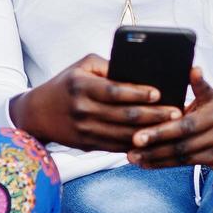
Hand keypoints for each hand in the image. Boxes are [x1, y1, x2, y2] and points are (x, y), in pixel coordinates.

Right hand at [10, 54, 180, 151]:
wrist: (37, 113)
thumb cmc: (66, 84)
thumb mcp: (82, 67)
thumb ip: (108, 67)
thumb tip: (138, 71)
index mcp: (81, 86)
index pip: (115, 91)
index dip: (138, 94)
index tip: (159, 93)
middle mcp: (82, 109)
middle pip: (124, 115)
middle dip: (153, 115)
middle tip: (176, 112)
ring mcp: (84, 130)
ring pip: (123, 134)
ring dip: (150, 132)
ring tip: (170, 128)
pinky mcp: (87, 144)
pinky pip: (116, 146)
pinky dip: (136, 144)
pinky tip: (153, 140)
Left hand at [127, 67, 212, 170]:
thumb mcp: (210, 97)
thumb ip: (199, 85)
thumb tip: (194, 69)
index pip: (184, 124)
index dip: (162, 130)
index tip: (138, 132)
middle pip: (181, 142)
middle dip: (155, 143)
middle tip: (133, 142)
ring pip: (180, 156)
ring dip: (154, 157)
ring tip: (132, 156)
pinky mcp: (210, 161)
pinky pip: (182, 164)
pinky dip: (161, 164)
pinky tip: (143, 163)